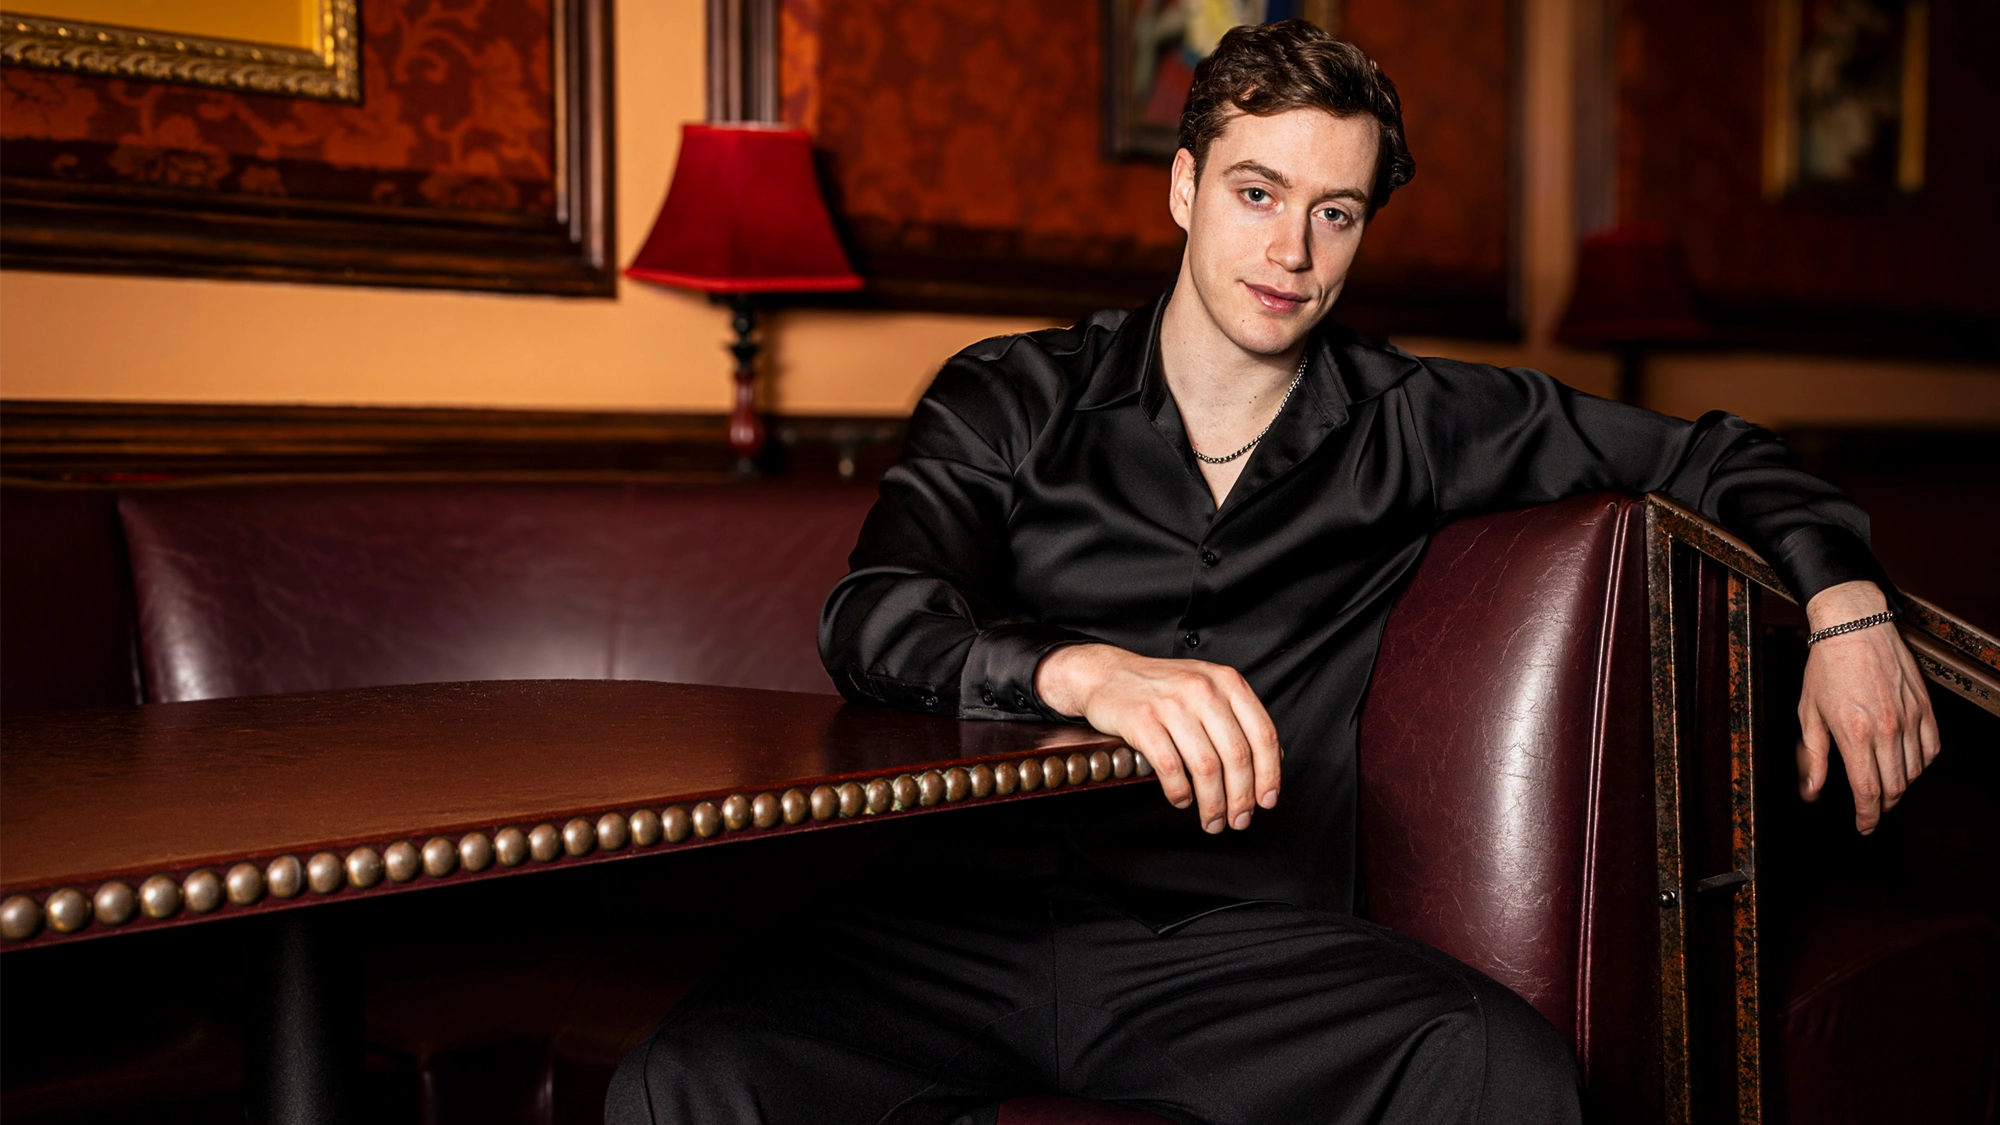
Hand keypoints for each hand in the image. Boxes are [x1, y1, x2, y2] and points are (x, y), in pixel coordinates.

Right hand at [1035, 643, 1280, 833]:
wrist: (1108, 673)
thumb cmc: (1160, 687)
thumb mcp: (1208, 688)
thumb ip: (1238, 717)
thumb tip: (1273, 760)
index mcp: (1227, 682)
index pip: (1262, 734)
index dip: (1269, 774)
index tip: (1267, 800)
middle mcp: (1203, 689)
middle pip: (1236, 755)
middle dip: (1241, 798)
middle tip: (1239, 820)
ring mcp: (1171, 704)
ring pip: (1206, 766)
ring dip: (1212, 803)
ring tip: (1212, 820)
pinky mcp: (1142, 720)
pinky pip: (1170, 767)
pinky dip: (1179, 792)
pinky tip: (1181, 799)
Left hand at [1797, 581, 1939, 833]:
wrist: (1855, 626)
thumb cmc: (1825, 667)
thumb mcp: (1808, 712)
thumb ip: (1813, 756)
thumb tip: (1812, 791)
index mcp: (1854, 734)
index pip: (1868, 793)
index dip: (1868, 817)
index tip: (1864, 827)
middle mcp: (1887, 730)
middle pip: (1895, 788)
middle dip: (1883, 806)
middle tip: (1872, 809)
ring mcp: (1910, 718)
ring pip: (1915, 771)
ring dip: (1901, 785)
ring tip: (1885, 784)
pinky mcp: (1925, 707)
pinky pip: (1931, 748)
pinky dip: (1921, 762)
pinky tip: (1906, 762)